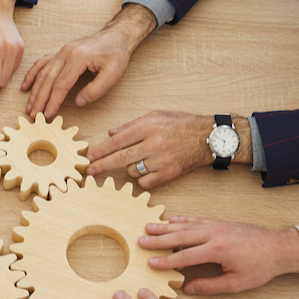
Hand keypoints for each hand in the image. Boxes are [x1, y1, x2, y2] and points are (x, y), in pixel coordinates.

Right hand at [22, 4, 155, 118]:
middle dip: (39, 99)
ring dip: (34, 90)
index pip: (61, 84)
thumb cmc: (116, 53)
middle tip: (34, 115)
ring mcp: (62, 51)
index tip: (48, 115)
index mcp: (78, 58)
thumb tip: (78, 102)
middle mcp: (66, 53)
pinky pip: (42, 63)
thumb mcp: (113, 74)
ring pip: (43, 72)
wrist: (117, 35)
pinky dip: (32, 74)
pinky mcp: (61, 52)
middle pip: (48, 80)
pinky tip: (26, 86)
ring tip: (29, 106)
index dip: (53, 101)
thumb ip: (96, 89)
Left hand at [86, 111, 251, 188]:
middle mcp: (153, 144)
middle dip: (101, 166)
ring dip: (129, 168)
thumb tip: (110, 133)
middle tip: (89, 171)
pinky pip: (145, 182)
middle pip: (120, 159)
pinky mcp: (169, 173)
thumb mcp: (156, 115)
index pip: (117, 141)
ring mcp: (161, 160)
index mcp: (148, 126)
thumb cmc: (182, 124)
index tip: (89, 157)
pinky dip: (141, 179)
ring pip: (132, 170)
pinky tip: (145, 171)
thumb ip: (131, 125)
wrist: (208, 137)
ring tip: (139, 160)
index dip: (100, 150)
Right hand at [140, 217, 298, 294]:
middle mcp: (215, 234)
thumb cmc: (261, 267)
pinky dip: (182, 220)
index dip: (166, 260)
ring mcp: (217, 225)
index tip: (150, 263)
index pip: (185, 256)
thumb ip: (209, 286)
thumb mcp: (236, 283)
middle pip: (180, 236)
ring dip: (166, 226)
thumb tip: (187, 288)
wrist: (279, 248)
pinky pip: (196, 220)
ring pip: (186, 225)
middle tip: (140, 240)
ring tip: (148, 227)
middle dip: (158, 239)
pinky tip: (171, 220)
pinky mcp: (220, 222)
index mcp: (218, 250)